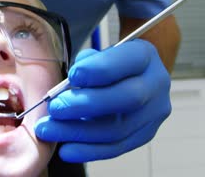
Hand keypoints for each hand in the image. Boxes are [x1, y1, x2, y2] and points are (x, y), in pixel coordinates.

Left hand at [35, 39, 170, 161]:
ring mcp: (152, 114)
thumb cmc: (108, 64)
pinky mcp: (143, 136)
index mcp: (144, 57)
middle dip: (86, 105)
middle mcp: (155, 85)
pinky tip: (65, 150)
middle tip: (55, 108)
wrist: (129, 77)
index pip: (127, 61)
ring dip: (78, 132)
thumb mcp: (99, 53)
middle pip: (127, 99)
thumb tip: (71, 82)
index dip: (99, 70)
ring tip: (48, 130)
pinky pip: (115, 148)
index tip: (72, 75)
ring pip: (118, 129)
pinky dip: (88, 151)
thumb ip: (86, 62)